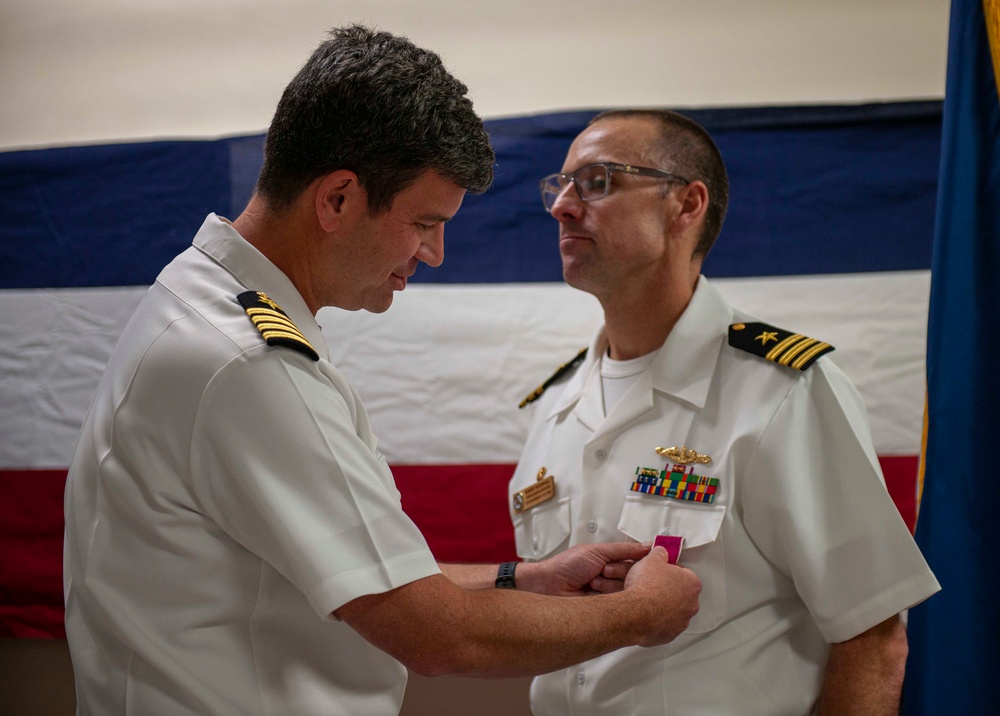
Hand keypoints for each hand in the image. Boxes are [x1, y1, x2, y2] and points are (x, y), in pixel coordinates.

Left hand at [520, 541, 650, 596]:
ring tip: (593, 581)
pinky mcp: (607, 608)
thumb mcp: (597, 551)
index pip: (637, 561)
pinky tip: (595, 591)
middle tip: (603, 570)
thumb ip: (624, 549)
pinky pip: (619, 603)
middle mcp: (613, 578)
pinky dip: (607, 594)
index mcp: (612, 561)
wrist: (549, 585)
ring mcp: (610, 593)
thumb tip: (647, 546)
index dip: (639, 561)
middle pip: (634, 576)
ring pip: (627, 589)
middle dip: (619, 571)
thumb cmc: (566, 566)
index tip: (645, 560)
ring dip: (610, 583)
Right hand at [623, 546, 701, 646]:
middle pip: (682, 594)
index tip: (660, 572)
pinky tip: (645, 614)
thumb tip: (661, 552)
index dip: (670, 572)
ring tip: (647, 601)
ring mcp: (682, 621)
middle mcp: (692, 604)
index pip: (685, 574)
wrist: (635, 612)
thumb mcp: (652, 559)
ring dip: (664, 607)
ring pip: (675, 611)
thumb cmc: (646, 586)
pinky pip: (666, 625)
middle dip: (669, 590)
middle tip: (653, 586)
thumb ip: (660, 553)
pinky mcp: (670, 635)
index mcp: (692, 583)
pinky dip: (657, 620)